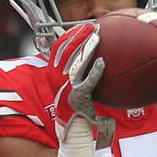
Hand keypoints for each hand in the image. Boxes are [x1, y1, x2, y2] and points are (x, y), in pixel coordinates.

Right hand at [50, 22, 113, 144]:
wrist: (72, 129)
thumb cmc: (75, 108)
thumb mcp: (70, 88)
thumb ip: (75, 74)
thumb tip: (88, 59)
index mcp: (54, 74)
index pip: (58, 49)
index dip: (68, 36)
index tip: (79, 27)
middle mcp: (58, 79)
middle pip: (66, 52)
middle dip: (78, 37)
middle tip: (91, 27)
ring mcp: (67, 88)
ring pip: (76, 63)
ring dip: (86, 49)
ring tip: (96, 37)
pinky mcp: (78, 98)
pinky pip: (87, 82)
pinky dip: (94, 72)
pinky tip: (102, 63)